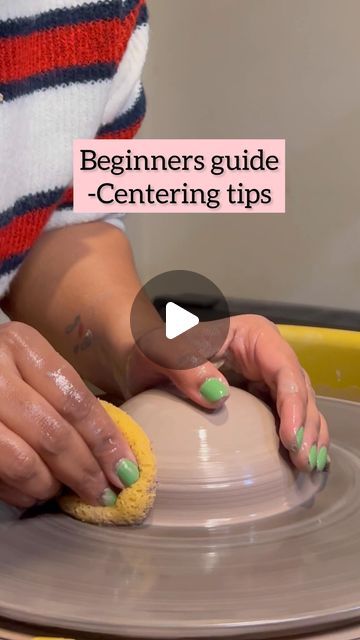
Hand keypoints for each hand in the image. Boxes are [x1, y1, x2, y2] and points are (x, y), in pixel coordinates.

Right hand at [0, 322, 137, 508]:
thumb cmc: (6, 370)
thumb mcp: (32, 364)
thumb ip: (65, 397)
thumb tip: (113, 455)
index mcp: (22, 346)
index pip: (75, 400)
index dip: (104, 440)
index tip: (127, 469)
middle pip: (53, 434)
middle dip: (85, 471)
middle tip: (104, 494)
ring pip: (24, 462)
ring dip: (51, 485)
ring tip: (63, 491)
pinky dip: (22, 492)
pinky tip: (33, 492)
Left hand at [122, 315, 328, 473]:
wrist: (142, 358)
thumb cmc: (154, 347)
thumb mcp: (163, 351)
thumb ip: (186, 368)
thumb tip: (219, 396)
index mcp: (254, 335)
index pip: (284, 369)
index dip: (293, 404)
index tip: (289, 437)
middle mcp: (266, 356)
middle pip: (298, 390)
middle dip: (305, 425)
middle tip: (303, 460)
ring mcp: (265, 379)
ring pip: (299, 406)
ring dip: (307, 436)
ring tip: (308, 466)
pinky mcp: (259, 400)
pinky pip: (285, 419)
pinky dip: (296, 439)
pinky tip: (301, 461)